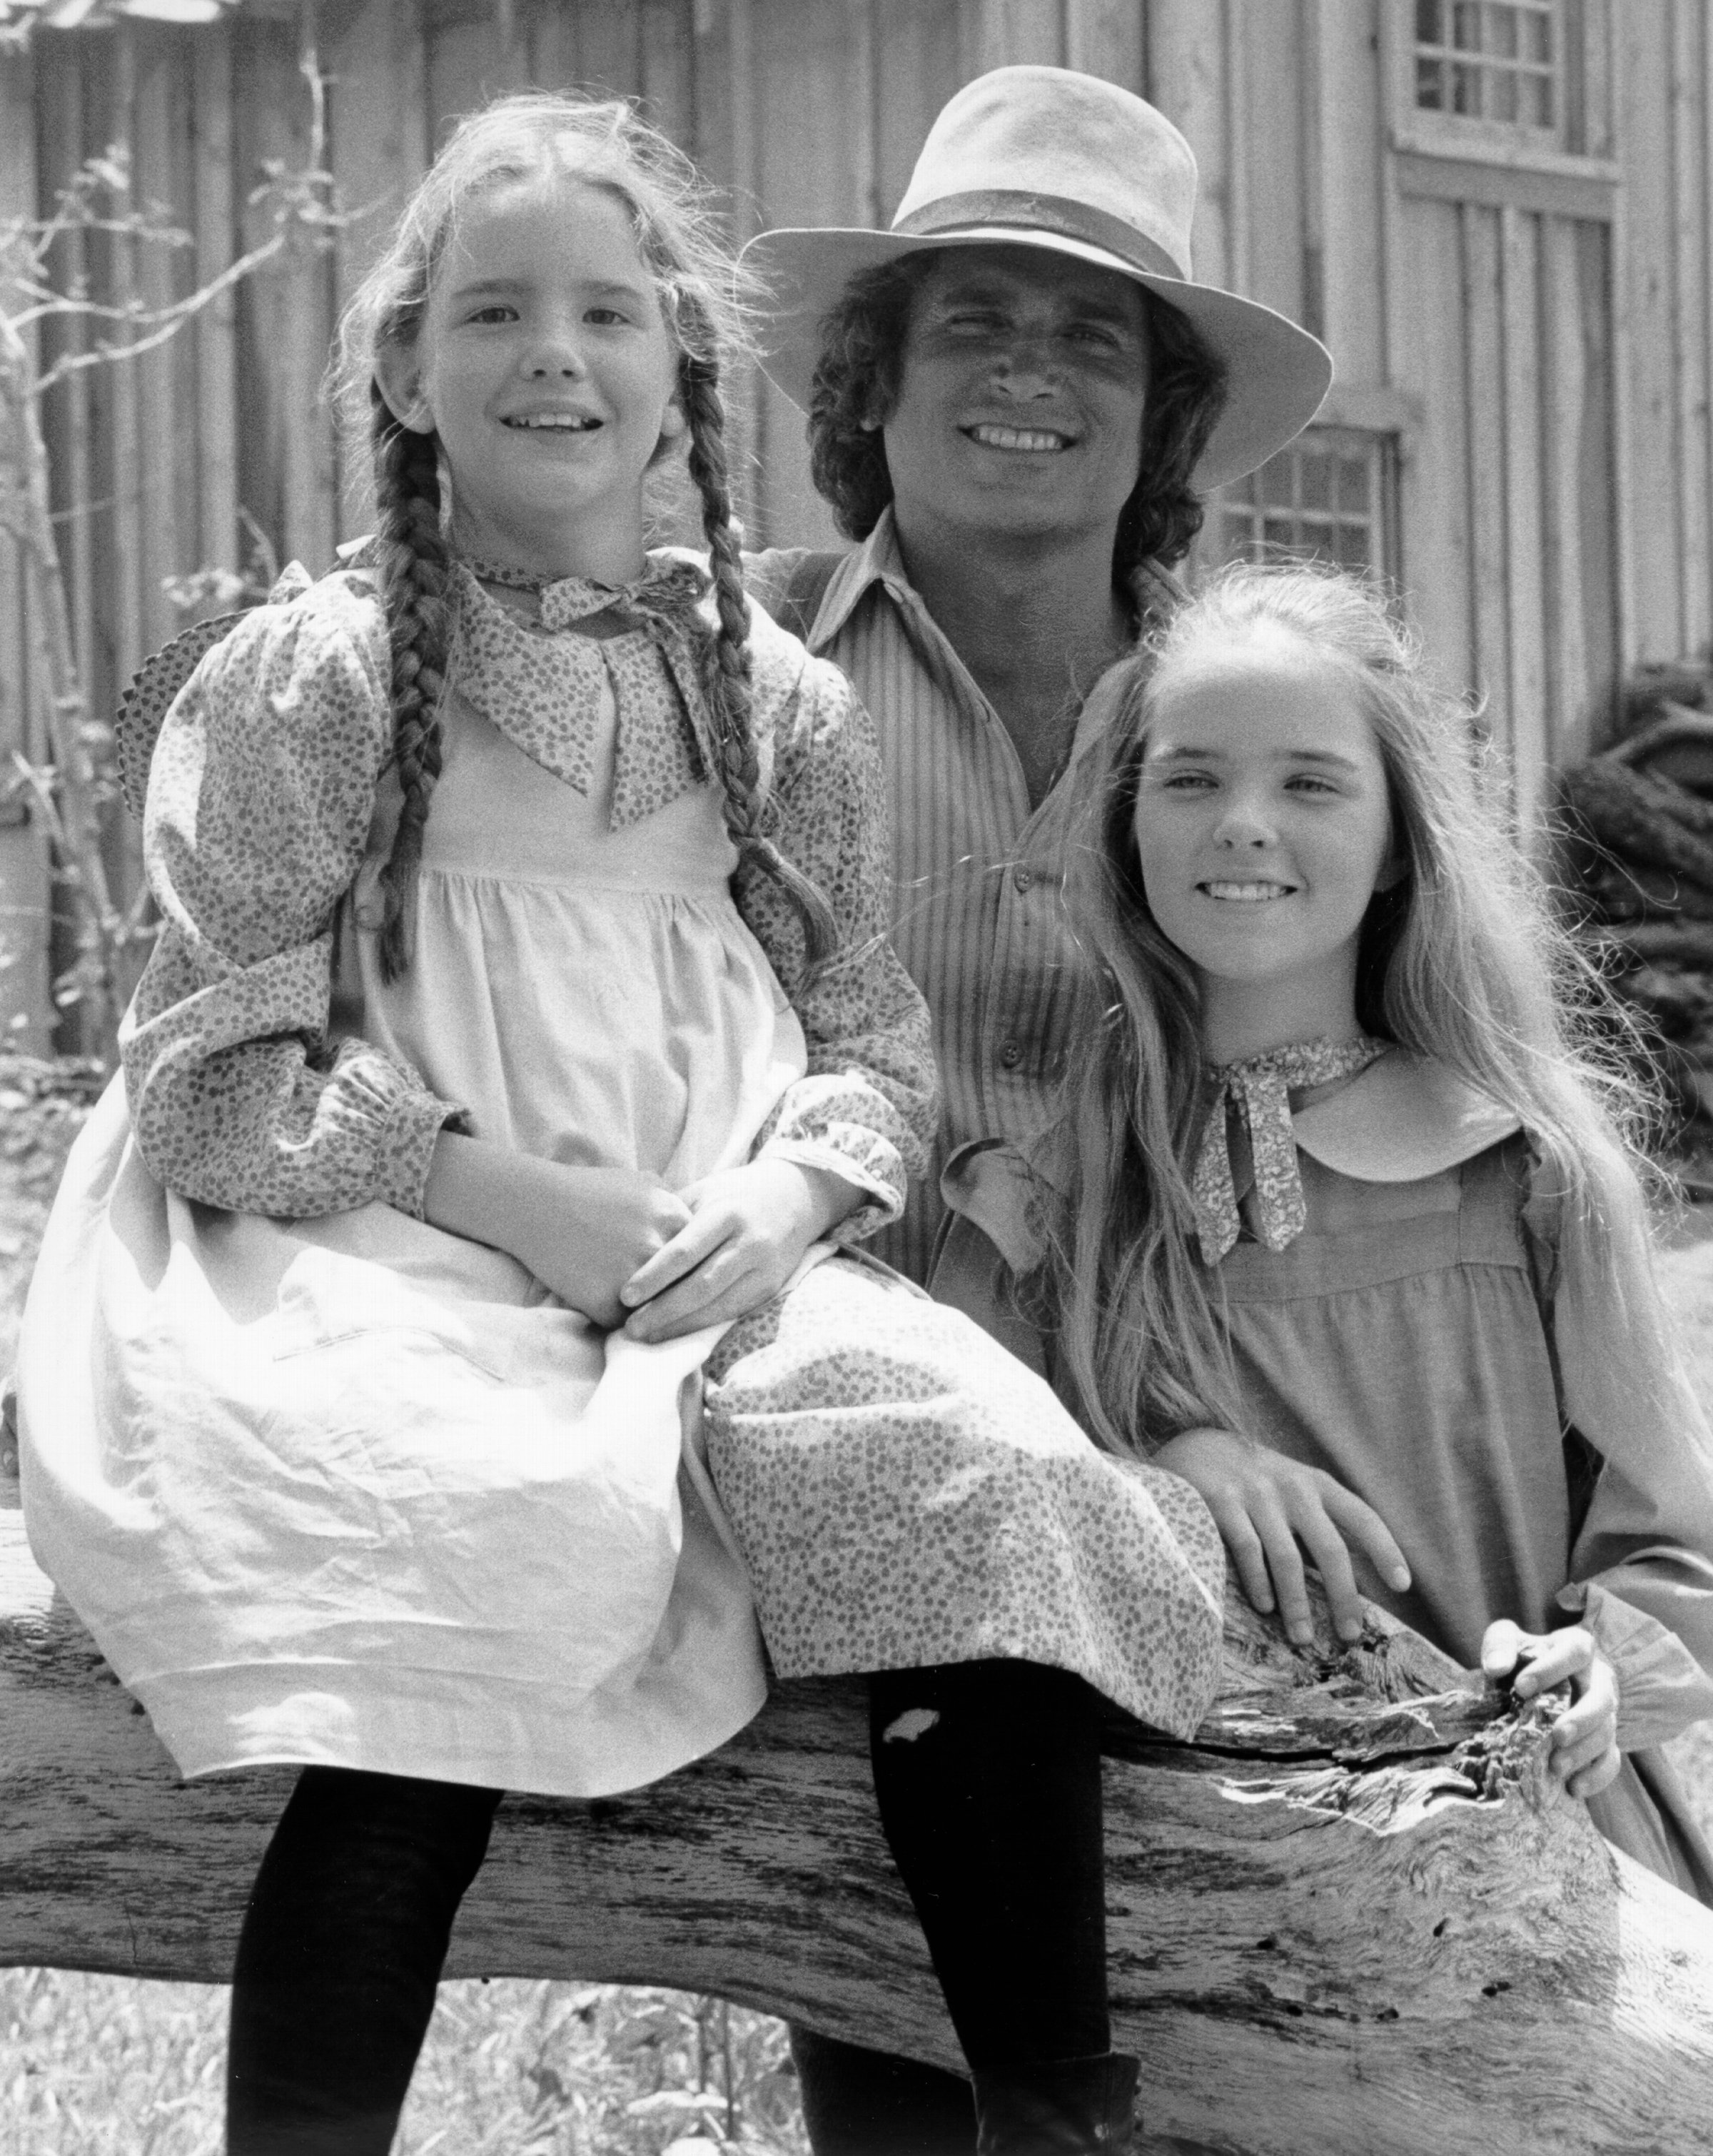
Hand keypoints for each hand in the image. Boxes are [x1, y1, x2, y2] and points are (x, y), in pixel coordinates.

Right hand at [423, 1134, 690, 1328]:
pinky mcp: (606, 1306)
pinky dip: (616, 1320)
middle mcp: (659, 1249)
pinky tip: (603, 1305)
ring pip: (659, 1310)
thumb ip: (675, 1202)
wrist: (536, 1206)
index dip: (692, 1268)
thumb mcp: (642, 1182)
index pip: (703, 1256)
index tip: (684, 1274)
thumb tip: (698, 1226)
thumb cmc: (590, 1191)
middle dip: (677, 1294)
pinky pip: (624, 1325)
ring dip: (652, 1313)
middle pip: (686, 1286)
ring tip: (639, 1309)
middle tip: (669, 1300)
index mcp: (674, 1218)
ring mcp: (634, 1279)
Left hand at [619, 1160, 858, 1342]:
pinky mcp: (771, 1287)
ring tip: (648, 1336)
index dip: (654, 1277)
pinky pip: (733, 1312)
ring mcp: (764, 1269)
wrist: (796, 1196)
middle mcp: (749, 1243)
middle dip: (663, 1311)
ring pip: (718, 1306)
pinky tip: (679, 1332)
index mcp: (726, 1214)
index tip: (625, 1296)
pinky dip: (703, 1325)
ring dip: (681, 1326)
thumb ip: (673, 1217)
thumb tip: (629, 1244)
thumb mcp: (704, 1192)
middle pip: (701, 1286)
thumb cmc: (735, 1194)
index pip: (685, 1252)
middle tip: (630, 1328)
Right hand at [1151, 1427, 1411, 1646]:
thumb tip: (1354, 1584)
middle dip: (1343, 1596)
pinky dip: (1259, 1583)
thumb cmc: (1255, 1483)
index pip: (1362, 1517)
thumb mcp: (1293, 1489)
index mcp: (1316, 1484)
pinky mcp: (1222, 1500)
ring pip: (1288, 1558)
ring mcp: (1256, 1492)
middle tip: (1349, 1635)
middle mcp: (1292, 1486)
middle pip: (1330, 1548)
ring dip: (1297, 1604)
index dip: (1385, 1550)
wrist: (1197, 1447)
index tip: (1402, 1585)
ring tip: (1302, 1636)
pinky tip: (1265, 1607)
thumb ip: (1320, 1523)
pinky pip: (1248, 1551)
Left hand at [1481, 1620, 1620, 1799]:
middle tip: (1556, 1735)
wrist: (1539, 1680)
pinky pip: (1612, 1760)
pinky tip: (1574, 1788)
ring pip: (1608, 1732)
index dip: (1552, 1668)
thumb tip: (1496, 1667)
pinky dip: (1596, 1776)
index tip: (1521, 1687)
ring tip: (1556, 1767)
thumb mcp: (1508, 1641)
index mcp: (1577, 1647)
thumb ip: (1500, 1646)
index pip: (1577, 1651)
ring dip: (1585, 1752)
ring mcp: (1606, 1712)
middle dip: (1581, 1719)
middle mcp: (1599, 1679)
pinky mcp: (1606, 1740)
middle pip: (1602, 1699)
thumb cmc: (1523, 1657)